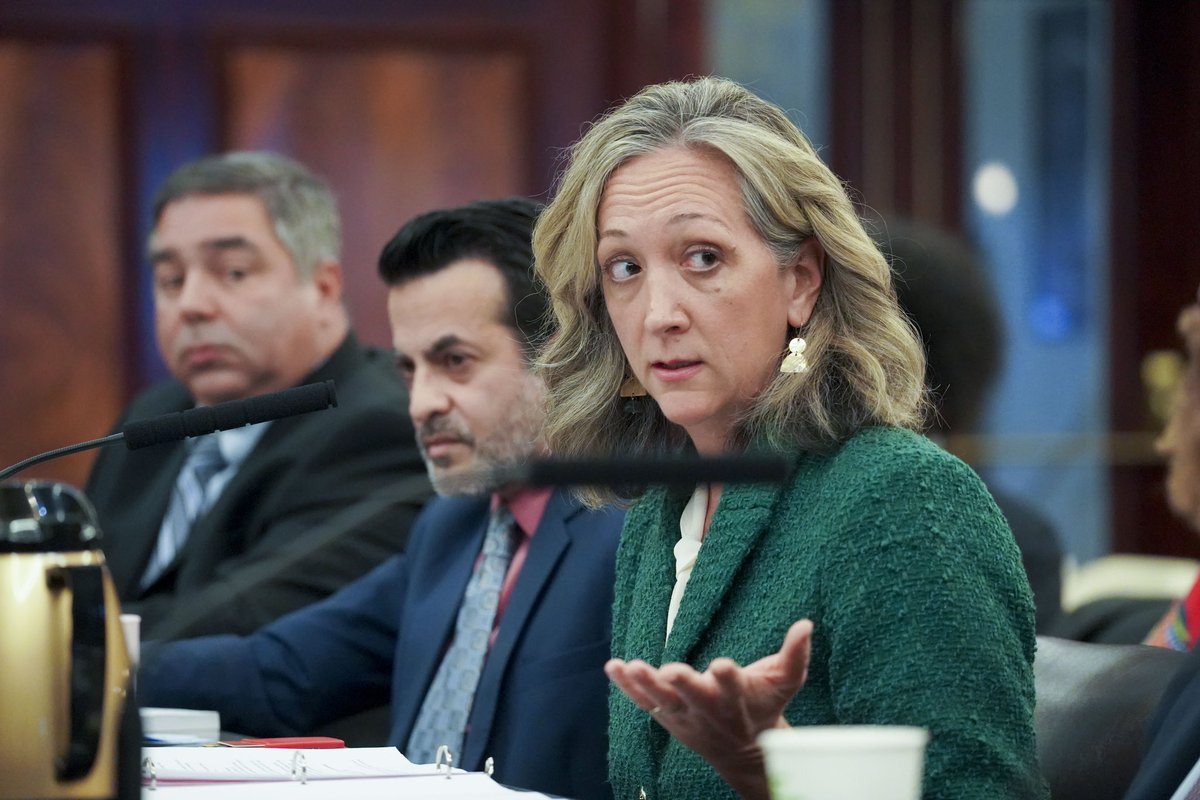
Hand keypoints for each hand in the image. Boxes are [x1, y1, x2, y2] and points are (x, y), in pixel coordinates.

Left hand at [605, 619, 812, 798]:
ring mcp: (685, 717)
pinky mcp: (667, 717)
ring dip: (645, 685)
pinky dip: (626, 686)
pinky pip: (643, 702)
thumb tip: (806, 624)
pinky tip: (612, 666)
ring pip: (663, 702)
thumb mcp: (783, 683)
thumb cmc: (764, 706)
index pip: (735, 690)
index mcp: (739, 701)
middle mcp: (710, 711)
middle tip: (671, 671)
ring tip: (631, 666)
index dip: (729, 679)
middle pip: (696, 698)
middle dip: (684, 685)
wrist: (744, 752)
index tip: (722, 665)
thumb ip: (795, 655)